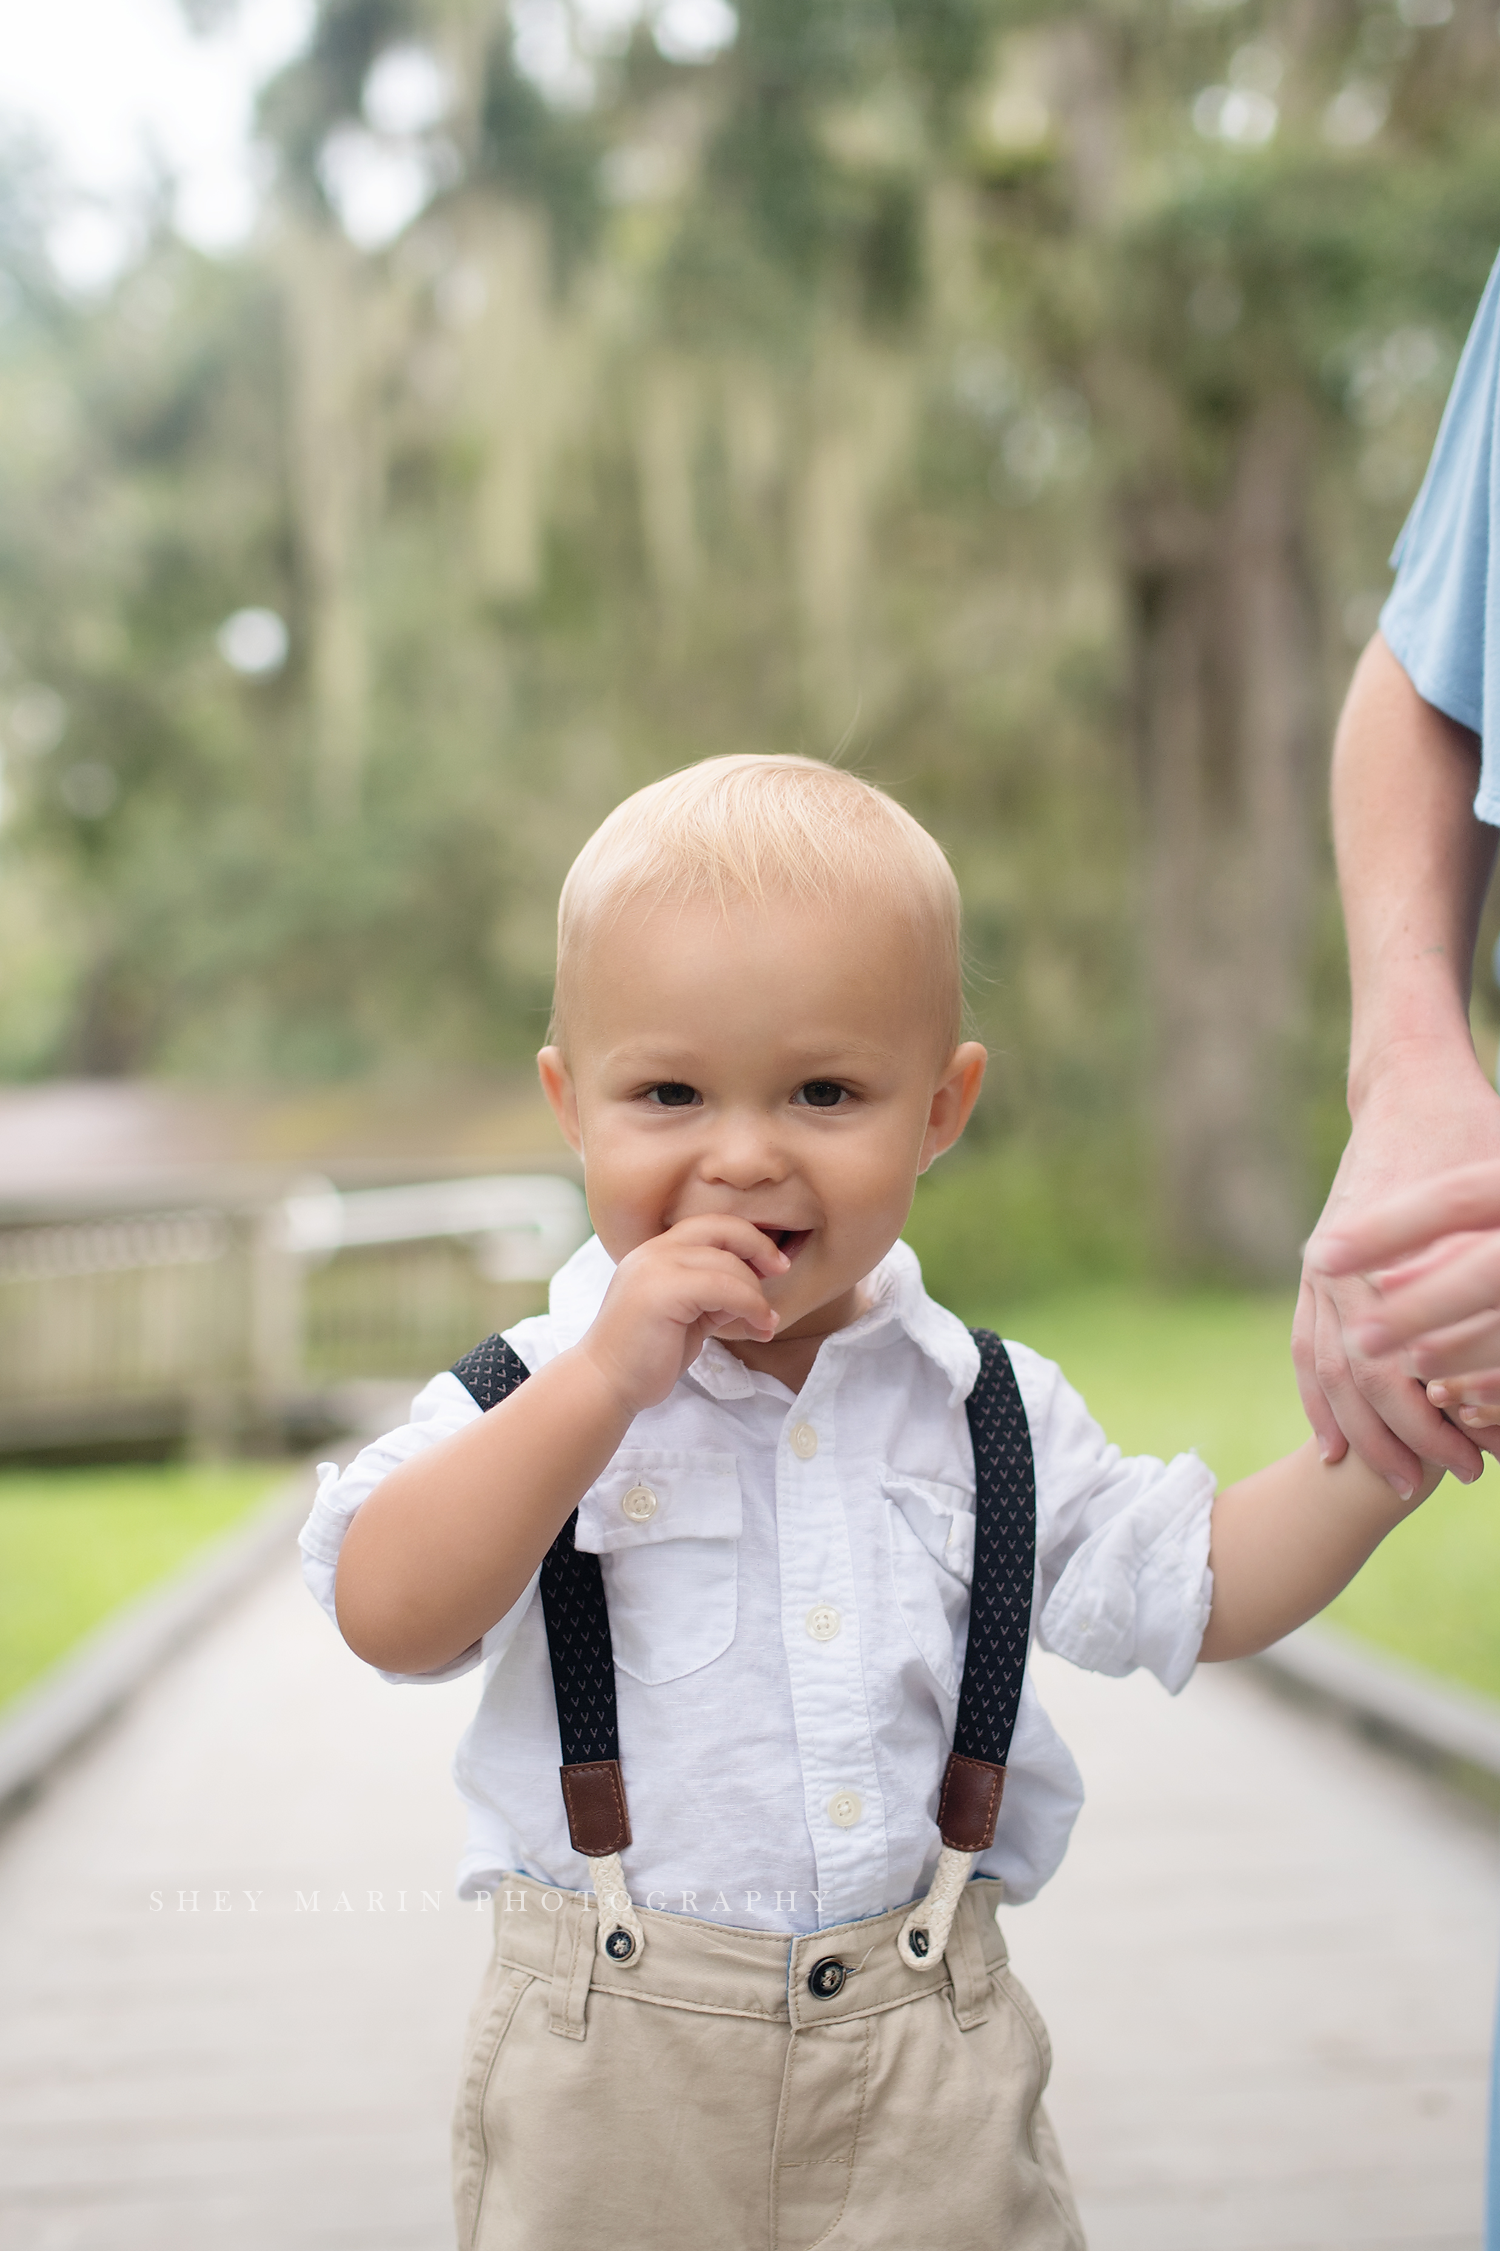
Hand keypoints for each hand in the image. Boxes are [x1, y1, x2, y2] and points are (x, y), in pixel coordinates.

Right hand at [577, 1215, 789, 1416]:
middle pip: (722, 1228)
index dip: (748, 1237)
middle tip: (782, 1271)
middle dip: (760, 1248)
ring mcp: (655, 1268)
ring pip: (728, 1263)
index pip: (711, 1225)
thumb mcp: (687, 1314)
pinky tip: (758, 1327)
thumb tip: (754, 1286)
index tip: (773, 1263)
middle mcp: (653, 1252)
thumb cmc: (647, 1355)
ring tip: (765, 1322)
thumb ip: (713, 1294)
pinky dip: (750, 1305)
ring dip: (757, 1294)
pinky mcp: (662, 1291)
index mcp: (656, 1252)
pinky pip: (724, 1288)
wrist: (607, 1384)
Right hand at [1293, 1056, 1499, 1493]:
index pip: (1402, 1368)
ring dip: (1357, 1431)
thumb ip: (1491, 1272)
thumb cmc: (1470, 1137)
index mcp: (1384, 1259)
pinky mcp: (1317, 1267)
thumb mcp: (1498, 1199)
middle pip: (1361, 1380)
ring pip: (1325, 1370)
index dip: (1437, 1424)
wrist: (1409, 1088)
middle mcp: (1341, 1271)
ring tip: (1392, 1481)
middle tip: (1447, 1479)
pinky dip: (1316, 1398)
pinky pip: (1303, 1346)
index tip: (1477, 1462)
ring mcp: (1322, 1269)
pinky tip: (1333, 1441)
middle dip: (1402, 1440)